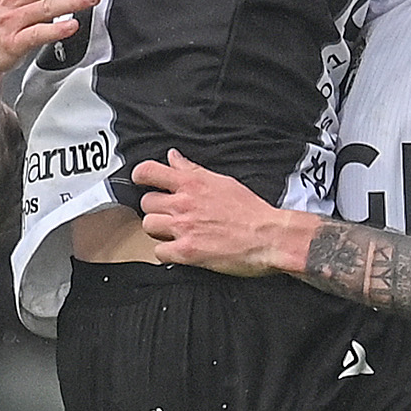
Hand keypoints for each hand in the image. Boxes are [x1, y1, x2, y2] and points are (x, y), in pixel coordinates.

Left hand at [133, 151, 295, 275]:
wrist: (269, 236)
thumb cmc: (250, 210)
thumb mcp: (221, 181)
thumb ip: (193, 170)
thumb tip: (174, 157)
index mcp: (192, 184)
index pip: (149, 171)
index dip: (140, 176)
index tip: (142, 181)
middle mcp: (184, 204)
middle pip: (146, 203)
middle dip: (156, 209)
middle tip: (170, 215)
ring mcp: (183, 228)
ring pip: (148, 226)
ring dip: (159, 231)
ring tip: (175, 233)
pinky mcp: (187, 252)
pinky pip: (158, 252)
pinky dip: (167, 253)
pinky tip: (180, 250)